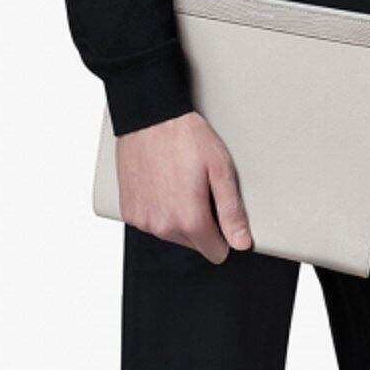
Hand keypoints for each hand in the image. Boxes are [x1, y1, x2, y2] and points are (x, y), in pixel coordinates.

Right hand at [115, 111, 251, 262]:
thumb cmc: (185, 136)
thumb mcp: (220, 168)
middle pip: (193, 243)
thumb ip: (232, 211)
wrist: (149, 116)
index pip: (216, 252)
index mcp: (190, 220)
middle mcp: (163, 226)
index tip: (220, 209)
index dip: (224, 232)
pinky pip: (150, 221)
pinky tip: (162, 182)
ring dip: (177, 215)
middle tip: (199, 187)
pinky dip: (157, 208)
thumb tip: (242, 242)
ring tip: (180, 180)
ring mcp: (143, 220)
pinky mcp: (128, 210)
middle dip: (200, 221)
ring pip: (171, 233)